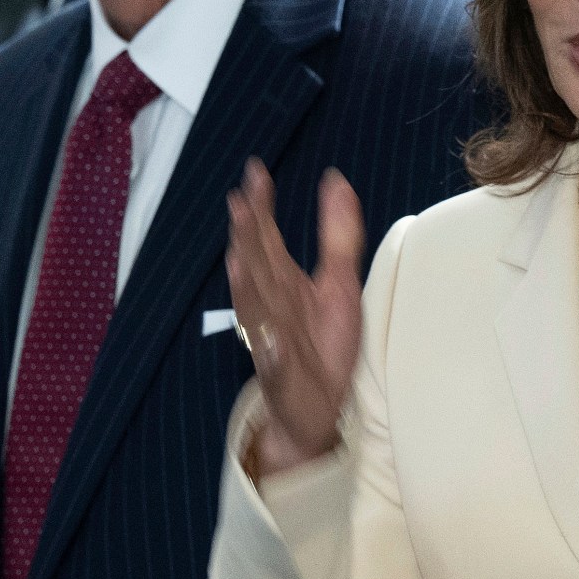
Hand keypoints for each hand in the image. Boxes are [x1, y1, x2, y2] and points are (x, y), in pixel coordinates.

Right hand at [227, 161, 367, 479]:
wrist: (318, 407)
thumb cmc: (323, 344)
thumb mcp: (339, 282)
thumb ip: (337, 233)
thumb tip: (336, 180)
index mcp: (283, 280)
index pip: (267, 236)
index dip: (261, 205)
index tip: (255, 171)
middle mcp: (271, 304)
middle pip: (255, 264)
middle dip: (247, 235)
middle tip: (239, 201)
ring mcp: (272, 338)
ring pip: (254, 307)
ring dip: (245, 283)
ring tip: (239, 256)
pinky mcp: (282, 372)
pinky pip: (272, 358)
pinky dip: (267, 346)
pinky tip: (266, 333)